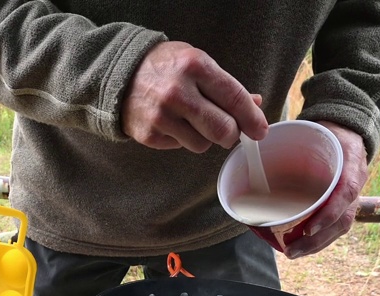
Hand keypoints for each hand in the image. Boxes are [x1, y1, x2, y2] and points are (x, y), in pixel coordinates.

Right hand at [121, 41, 267, 152]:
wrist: (119, 74)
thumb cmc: (166, 68)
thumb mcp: (197, 64)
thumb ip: (226, 86)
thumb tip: (255, 105)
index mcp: (195, 66)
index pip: (235, 99)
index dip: (253, 119)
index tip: (260, 130)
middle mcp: (178, 92)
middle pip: (223, 130)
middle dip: (231, 134)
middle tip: (229, 131)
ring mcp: (161, 116)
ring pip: (203, 145)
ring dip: (204, 137)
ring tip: (191, 121)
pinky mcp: (149, 135)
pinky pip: (180, 147)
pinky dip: (181, 139)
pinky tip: (172, 123)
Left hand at [284, 122, 367, 258]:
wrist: (349, 130)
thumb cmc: (329, 132)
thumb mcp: (318, 129)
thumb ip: (295, 139)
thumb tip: (255, 140)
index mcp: (351, 163)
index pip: (346, 193)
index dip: (329, 214)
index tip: (308, 229)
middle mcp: (355, 183)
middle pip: (343, 220)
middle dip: (317, 240)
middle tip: (292, 251)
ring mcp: (351, 196)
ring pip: (339, 227)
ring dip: (316, 244)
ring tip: (293, 253)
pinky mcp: (343, 203)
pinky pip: (335, 225)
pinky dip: (318, 238)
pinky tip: (301, 245)